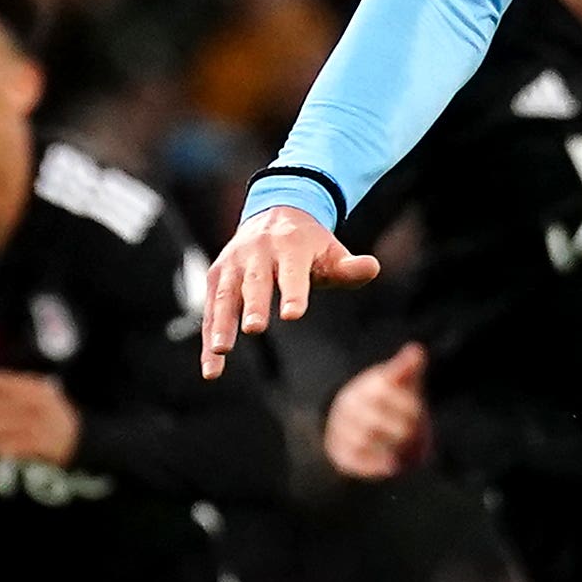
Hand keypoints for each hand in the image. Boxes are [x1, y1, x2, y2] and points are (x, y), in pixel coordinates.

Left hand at [0, 371, 80, 465]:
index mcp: (35, 387)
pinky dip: (1, 448)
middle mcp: (38, 403)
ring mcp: (41, 424)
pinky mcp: (43, 445)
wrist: (84, 438)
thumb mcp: (37, 396)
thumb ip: (10, 393)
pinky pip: (11, 447)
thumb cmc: (53, 416)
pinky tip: (1, 447)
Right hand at [198, 202, 376, 377]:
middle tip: (255, 329)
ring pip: (225, 297)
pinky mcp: (216, 277)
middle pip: (255, 282)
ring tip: (220, 353)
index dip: (293, 292)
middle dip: (252, 305)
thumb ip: (349, 267)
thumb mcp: (331, 252)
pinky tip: (211, 368)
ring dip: (221, 325)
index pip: (293, 272)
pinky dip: (209, 338)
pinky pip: (211, 311)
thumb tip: (372, 268)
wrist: (273, 213)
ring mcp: (233, 265)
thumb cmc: (308, 245)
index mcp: (289, 245)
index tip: (293, 314)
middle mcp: (257, 253)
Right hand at [322, 342, 432, 479]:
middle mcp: (348, 405)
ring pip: (363, 439)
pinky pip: (354, 460)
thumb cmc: (390, 403)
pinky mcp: (339, 452)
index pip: (384, 392)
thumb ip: (408, 369)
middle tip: (416, 437)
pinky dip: (374, 465)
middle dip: (400, 430)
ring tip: (407, 454)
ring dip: (388, 448)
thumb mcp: (400, 384)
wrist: (359, 425)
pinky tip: (392, 467)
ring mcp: (340, 428)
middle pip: (375, 419)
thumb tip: (417, 350)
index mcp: (365, 385)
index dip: (407, 406)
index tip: (421, 415)